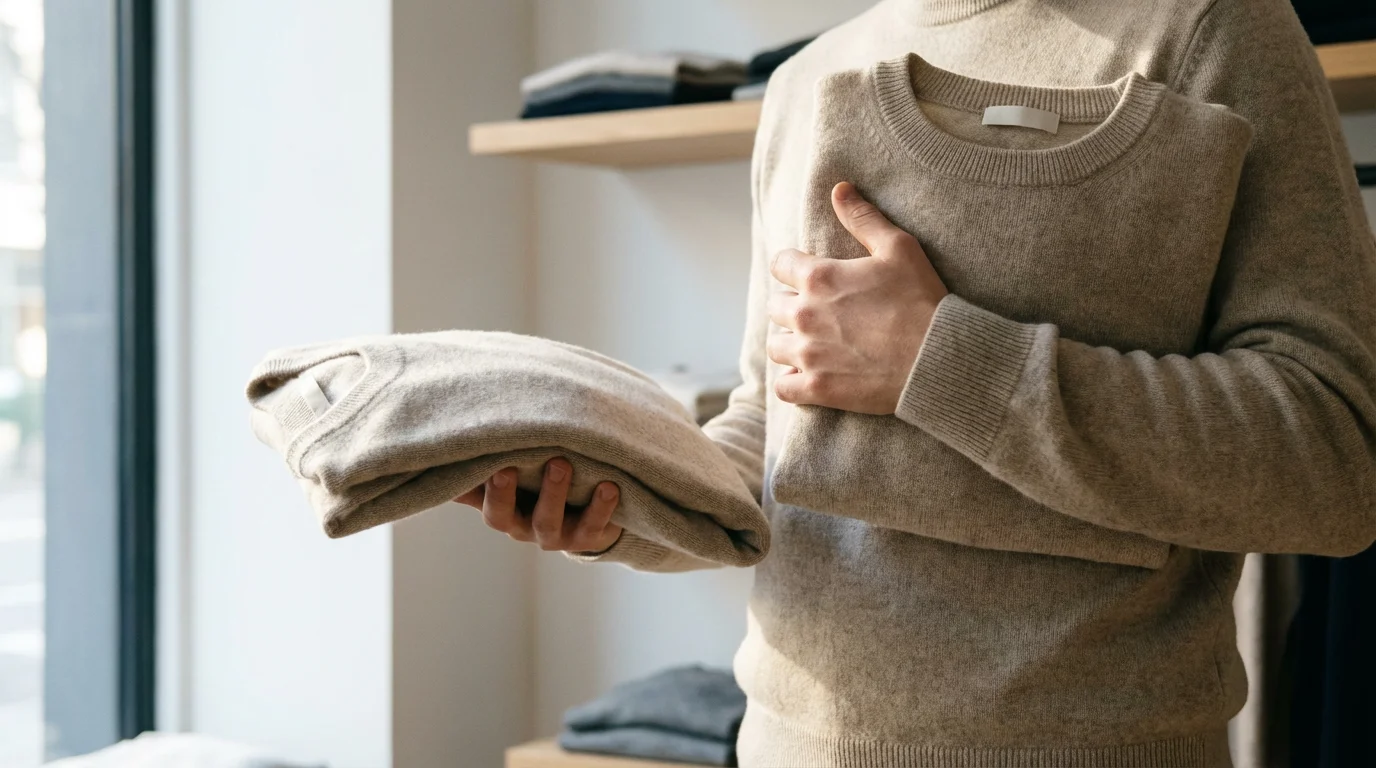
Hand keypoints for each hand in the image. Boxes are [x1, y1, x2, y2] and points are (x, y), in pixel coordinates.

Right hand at [455, 458, 622, 552]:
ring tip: (560, 464)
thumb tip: (449, 444)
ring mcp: (555, 535)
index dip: (477, 489)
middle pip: (504, 517)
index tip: (479, 465)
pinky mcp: (586, 537)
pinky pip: (592, 527)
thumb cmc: (543, 484)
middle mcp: (522, 527)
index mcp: (501, 510)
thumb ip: (490, 462)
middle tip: (506, 468)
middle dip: (503, 494)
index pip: (479, 501)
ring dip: (552, 493)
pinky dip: (600, 507)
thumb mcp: (517, 473)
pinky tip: (609, 486)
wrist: (590, 516)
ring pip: (547, 522)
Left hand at [767, 182, 947, 413]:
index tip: (809, 276)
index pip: (781, 265)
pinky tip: (809, 376)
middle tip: (819, 313)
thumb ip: (863, 218)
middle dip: (793, 306)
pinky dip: (792, 382)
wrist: (939, 358)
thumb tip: (838, 189)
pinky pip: (784, 387)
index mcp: (819, 278)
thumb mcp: (899, 248)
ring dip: (791, 343)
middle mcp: (805, 315)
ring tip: (813, 344)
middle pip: (775, 307)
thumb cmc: (922, 300)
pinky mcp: (817, 389)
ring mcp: (808, 354)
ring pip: (776, 346)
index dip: (794, 268)